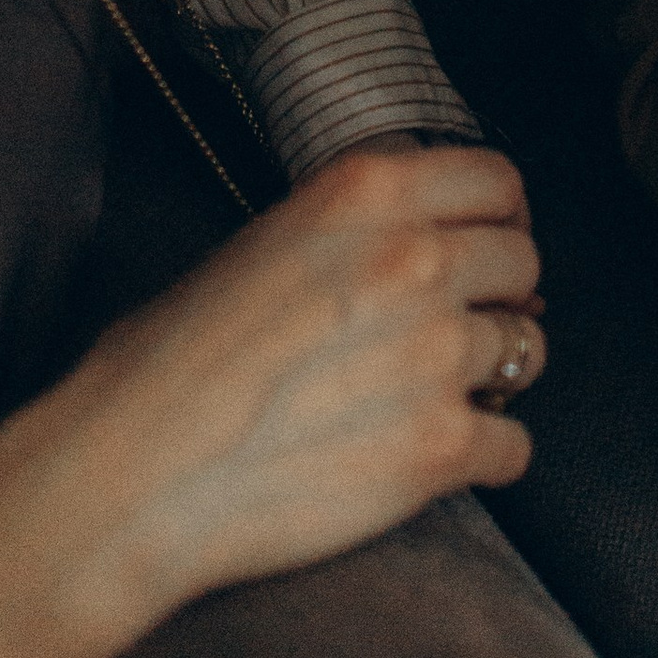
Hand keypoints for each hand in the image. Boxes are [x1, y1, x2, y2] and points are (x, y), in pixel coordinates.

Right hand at [0, 145, 541, 657]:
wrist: (130, 476)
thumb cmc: (167, 361)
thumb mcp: (262, 243)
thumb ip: (354, 230)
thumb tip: (418, 245)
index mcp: (369, 191)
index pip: (498, 181)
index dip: (498, 217)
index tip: (486, 243)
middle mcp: (418, 258)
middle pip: (523, 263)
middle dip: (499, 294)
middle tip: (457, 326)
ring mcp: (438, 354)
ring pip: (527, 352)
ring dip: (493, 374)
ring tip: (433, 395)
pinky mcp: (440, 448)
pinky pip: (512, 445)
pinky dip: (485, 455)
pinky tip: (438, 458)